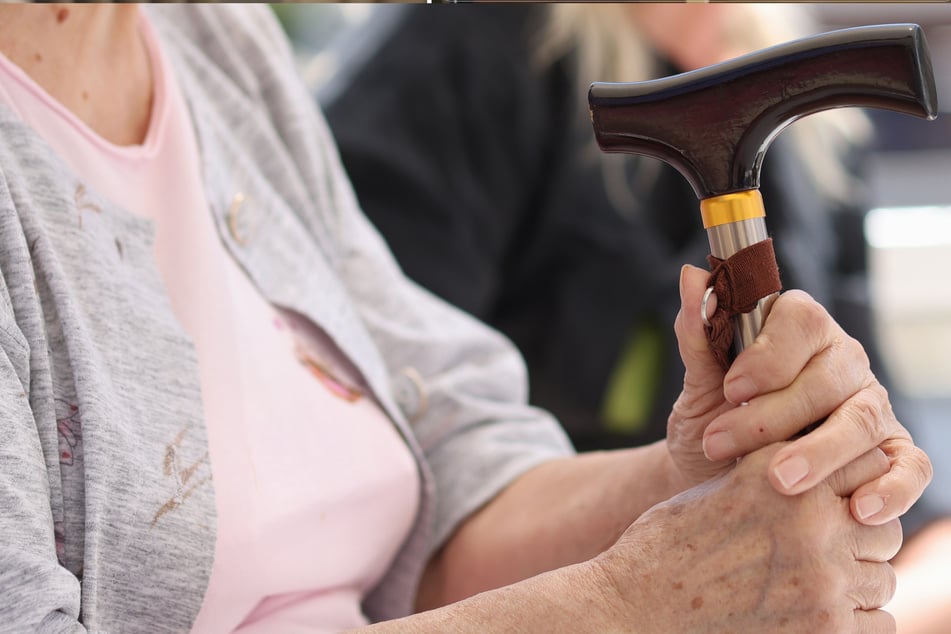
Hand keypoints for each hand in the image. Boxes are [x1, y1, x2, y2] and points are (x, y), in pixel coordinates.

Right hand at [596, 443, 900, 631]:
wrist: (632, 608)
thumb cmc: (664, 549)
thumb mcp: (716, 489)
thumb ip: (772, 479)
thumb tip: (821, 476)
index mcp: (779, 473)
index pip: (865, 464)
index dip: (854, 487)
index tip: (836, 506)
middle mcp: (808, 518)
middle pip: (882, 527)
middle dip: (859, 541)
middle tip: (822, 556)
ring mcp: (822, 577)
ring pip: (881, 579)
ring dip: (855, 586)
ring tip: (808, 589)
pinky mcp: (825, 629)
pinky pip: (879, 626)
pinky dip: (854, 624)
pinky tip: (812, 616)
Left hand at [667, 265, 931, 524]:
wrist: (715, 480)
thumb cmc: (712, 422)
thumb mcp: (696, 384)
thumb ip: (697, 334)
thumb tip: (691, 278)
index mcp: (799, 332)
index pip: (802, 320)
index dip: (768, 353)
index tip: (730, 387)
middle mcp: (843, 363)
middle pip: (830, 377)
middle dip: (774, 415)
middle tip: (723, 444)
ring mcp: (872, 407)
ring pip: (863, 420)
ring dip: (820, 452)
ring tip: (778, 482)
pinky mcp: (892, 454)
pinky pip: (909, 466)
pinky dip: (891, 488)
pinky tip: (857, 510)